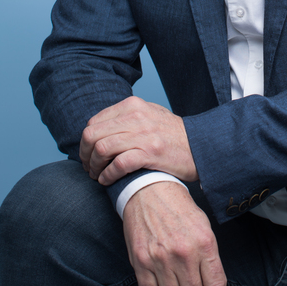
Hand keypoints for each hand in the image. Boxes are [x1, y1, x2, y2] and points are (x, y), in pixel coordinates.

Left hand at [80, 96, 197, 184]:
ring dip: (94, 166)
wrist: (201, 145)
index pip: (94, 122)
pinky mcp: (150, 153)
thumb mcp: (150, 114)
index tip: (88, 155)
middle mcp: (136, 116)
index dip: (86, 141)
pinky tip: (107, 180)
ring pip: (102, 149)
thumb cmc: (173, 135)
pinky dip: (107, 175)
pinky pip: (117, 164)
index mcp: (133, 105)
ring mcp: (143, 134)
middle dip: (85, 155)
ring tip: (97, 175)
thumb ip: (127, 116)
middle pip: (92, 135)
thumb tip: (99, 127)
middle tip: (88, 167)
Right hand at [123, 182, 225, 285]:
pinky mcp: (141, 261)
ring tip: (175, 279)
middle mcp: (184, 252)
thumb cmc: (178, 207)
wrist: (150, 189)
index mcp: (204, 242)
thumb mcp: (203, 225)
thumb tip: (212, 285)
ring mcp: (161, 258)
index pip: (216, 285)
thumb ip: (209, 255)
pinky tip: (159, 277)